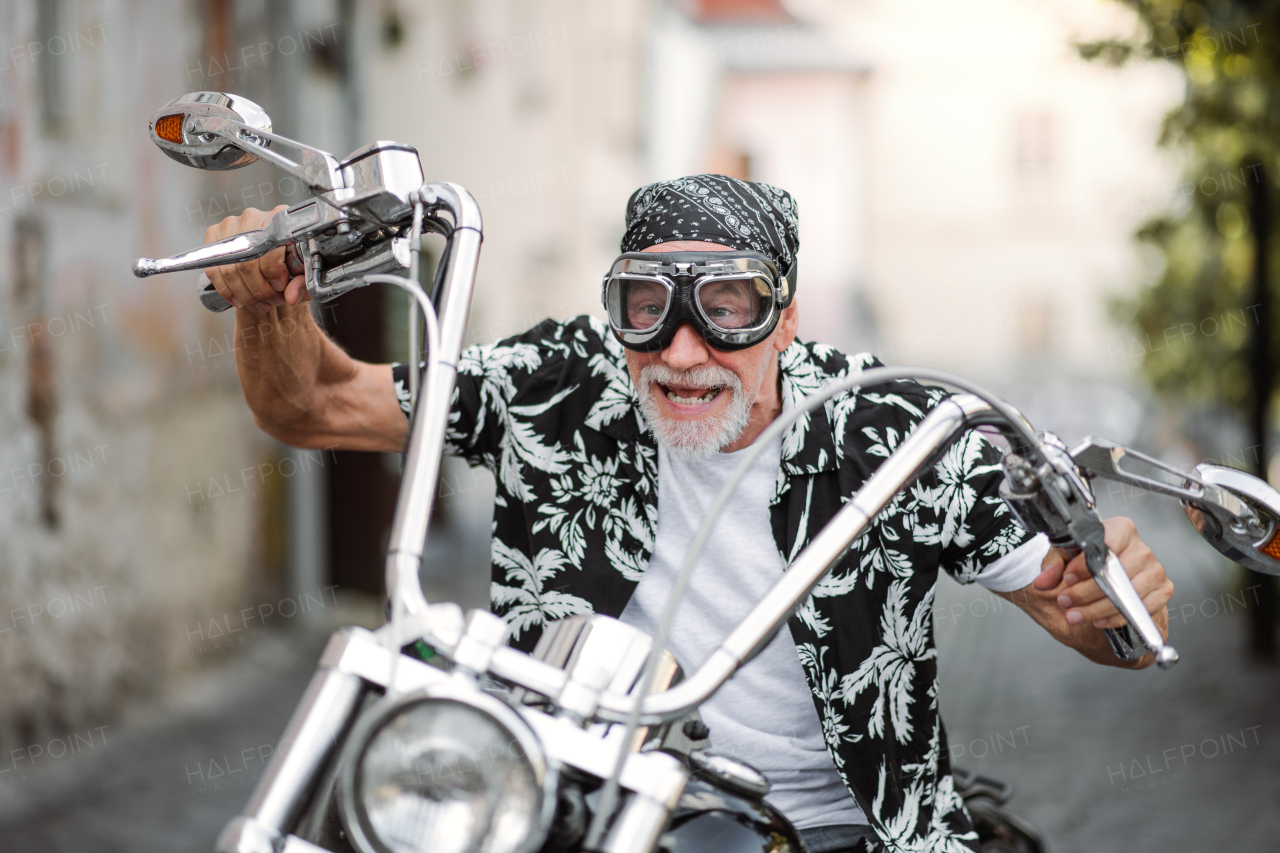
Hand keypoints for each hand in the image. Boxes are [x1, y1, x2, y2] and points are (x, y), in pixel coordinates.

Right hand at [204, 205, 308, 312]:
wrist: (276, 250)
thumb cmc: (294, 259)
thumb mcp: (305, 272)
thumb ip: (303, 284)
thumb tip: (291, 296)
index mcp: (279, 219)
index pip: (269, 249)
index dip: (274, 274)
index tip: (280, 288)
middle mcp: (253, 218)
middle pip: (247, 262)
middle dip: (260, 290)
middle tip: (271, 301)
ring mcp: (230, 225)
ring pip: (230, 269)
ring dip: (245, 294)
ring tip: (260, 303)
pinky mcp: (214, 235)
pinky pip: (214, 269)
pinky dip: (226, 290)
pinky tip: (240, 300)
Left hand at [1032, 516, 1174, 629]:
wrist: (1109, 571)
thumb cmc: (1088, 557)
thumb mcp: (1064, 554)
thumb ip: (1052, 565)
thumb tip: (1043, 581)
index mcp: (1119, 529)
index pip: (1105, 544)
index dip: (1085, 565)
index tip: (1068, 579)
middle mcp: (1141, 548)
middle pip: (1115, 574)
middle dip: (1085, 593)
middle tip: (1066, 601)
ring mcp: (1155, 569)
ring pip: (1127, 594)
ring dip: (1097, 609)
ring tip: (1076, 614)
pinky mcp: (1163, 589)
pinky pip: (1142, 608)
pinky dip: (1118, 618)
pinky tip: (1099, 620)